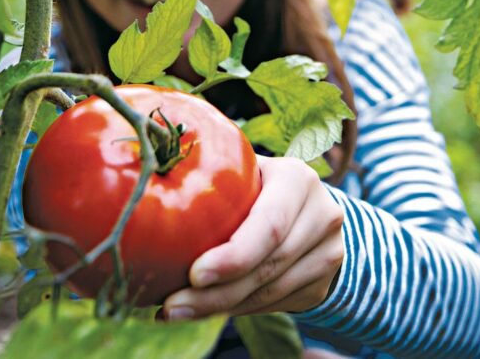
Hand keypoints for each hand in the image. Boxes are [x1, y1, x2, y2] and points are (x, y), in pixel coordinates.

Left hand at [161, 155, 344, 319]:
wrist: (309, 208)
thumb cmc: (256, 183)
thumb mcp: (243, 168)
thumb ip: (210, 170)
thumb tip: (150, 179)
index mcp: (298, 179)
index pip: (270, 224)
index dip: (234, 255)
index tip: (193, 274)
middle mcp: (323, 215)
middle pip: (268, 265)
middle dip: (216, 292)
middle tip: (172, 305)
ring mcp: (328, 253)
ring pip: (270, 292)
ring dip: (220, 307)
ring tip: (176, 311)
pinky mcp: (322, 284)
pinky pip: (273, 305)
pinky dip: (236, 310)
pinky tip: (203, 311)